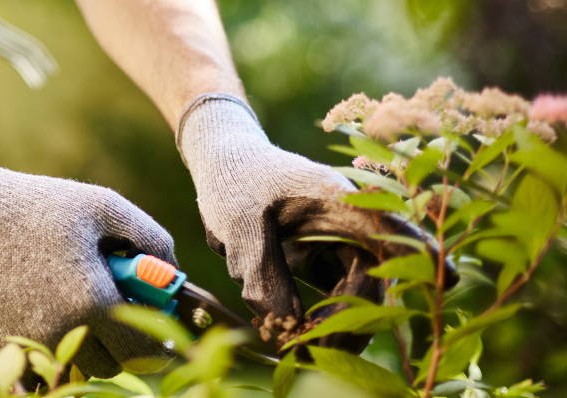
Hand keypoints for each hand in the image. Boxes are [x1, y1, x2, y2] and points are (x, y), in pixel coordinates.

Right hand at [0, 135, 175, 376]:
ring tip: (74, 303)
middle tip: (109, 307)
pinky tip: (40, 305)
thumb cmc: (36, 205)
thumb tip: (174, 271)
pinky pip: (39, 362)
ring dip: (84, 346)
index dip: (156, 341)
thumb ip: (150, 237)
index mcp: (92, 301)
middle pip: (109, 367)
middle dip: (117, 343)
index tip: (154, 326)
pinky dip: (47, 343)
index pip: (143, 351)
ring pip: (74, 368)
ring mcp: (26, 345)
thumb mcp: (102, 206)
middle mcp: (61, 333)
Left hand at [177, 94, 451, 350]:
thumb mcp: (237, 223)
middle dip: (351, 322)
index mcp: (339, 200)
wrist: (226, 164)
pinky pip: (339, 297)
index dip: (420, 253)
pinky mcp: (327, 259)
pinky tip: (296, 338)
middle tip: (309, 350)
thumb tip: (286, 324)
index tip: (446, 278)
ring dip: (337, 326)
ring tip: (298, 349)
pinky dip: (323, 321)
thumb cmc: (235, 182)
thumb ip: (260, 271)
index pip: (389, 227)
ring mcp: (342, 242)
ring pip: (359, 295)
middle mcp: (351, 223)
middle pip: (374, 279)